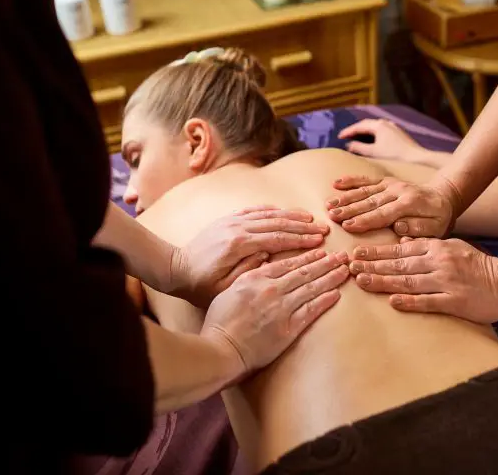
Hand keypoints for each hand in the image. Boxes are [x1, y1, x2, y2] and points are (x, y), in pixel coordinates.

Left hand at [172, 206, 329, 306]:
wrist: (175, 269)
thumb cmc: (200, 285)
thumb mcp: (225, 287)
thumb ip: (249, 271)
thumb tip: (268, 255)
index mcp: (239, 245)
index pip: (277, 239)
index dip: (300, 240)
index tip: (318, 241)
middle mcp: (237, 228)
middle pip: (277, 223)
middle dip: (302, 226)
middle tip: (322, 229)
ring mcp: (231, 222)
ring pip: (268, 214)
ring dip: (290, 216)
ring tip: (310, 218)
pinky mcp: (226, 221)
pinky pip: (253, 211)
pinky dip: (271, 210)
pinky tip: (283, 211)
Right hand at [202, 249, 349, 373]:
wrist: (221, 348)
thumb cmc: (220, 322)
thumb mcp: (229, 290)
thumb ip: (248, 274)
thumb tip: (263, 261)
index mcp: (256, 278)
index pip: (288, 263)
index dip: (308, 256)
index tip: (321, 251)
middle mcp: (271, 289)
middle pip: (304, 272)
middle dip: (326, 263)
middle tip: (342, 256)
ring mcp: (281, 308)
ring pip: (312, 288)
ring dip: (331, 278)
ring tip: (344, 270)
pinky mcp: (288, 328)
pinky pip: (311, 310)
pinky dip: (325, 300)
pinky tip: (336, 293)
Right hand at [326, 174, 460, 236]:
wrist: (443, 196)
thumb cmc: (438, 218)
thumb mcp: (437, 228)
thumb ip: (419, 229)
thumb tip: (399, 227)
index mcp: (410, 203)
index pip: (384, 213)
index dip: (365, 220)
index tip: (348, 226)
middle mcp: (398, 191)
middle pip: (370, 201)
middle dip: (349, 208)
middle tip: (331, 215)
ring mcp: (391, 184)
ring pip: (364, 190)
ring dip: (345, 197)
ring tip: (328, 204)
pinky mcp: (386, 180)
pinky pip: (366, 180)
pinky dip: (351, 180)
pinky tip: (336, 183)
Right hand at [338, 119, 427, 162]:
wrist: (415, 158)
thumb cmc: (394, 155)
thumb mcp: (374, 152)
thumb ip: (359, 148)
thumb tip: (348, 145)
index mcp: (379, 125)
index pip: (359, 126)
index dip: (348, 131)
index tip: (339, 137)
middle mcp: (386, 123)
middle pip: (366, 124)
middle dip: (355, 130)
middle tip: (346, 136)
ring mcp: (393, 127)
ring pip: (374, 127)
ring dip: (364, 131)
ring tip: (356, 137)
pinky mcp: (397, 133)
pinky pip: (380, 130)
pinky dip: (372, 134)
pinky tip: (371, 140)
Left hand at [348, 238, 497, 323]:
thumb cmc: (478, 265)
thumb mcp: (452, 247)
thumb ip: (427, 246)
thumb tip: (402, 242)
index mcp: (436, 248)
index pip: (399, 249)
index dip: (376, 251)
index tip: (355, 252)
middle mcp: (438, 262)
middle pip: (398, 264)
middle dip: (371, 264)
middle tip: (348, 266)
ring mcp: (446, 282)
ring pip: (408, 281)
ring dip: (382, 281)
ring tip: (361, 281)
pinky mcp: (455, 302)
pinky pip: (428, 301)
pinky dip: (410, 301)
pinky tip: (392, 302)